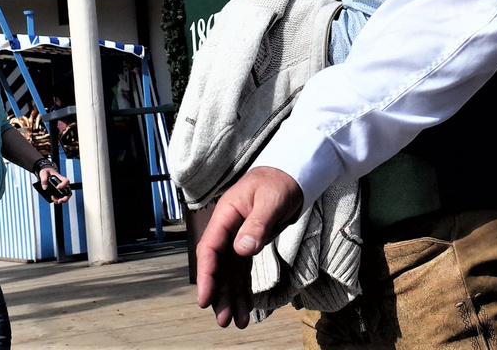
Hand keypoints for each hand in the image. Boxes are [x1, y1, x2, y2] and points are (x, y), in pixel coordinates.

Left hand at [38, 166, 70, 203]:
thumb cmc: (46, 171)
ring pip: (65, 195)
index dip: (63, 185)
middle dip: (66, 197)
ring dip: (62, 200)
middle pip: (68, 191)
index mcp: (60, 178)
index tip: (57, 187)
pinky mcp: (57, 191)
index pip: (66, 181)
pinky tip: (53, 199)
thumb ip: (44, 180)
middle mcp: (62, 183)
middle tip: (60, 200)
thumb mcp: (43, 173)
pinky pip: (60, 197)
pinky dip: (58, 200)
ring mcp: (60, 188)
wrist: (46, 172)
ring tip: (56, 201)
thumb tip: (44, 188)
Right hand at [195, 167, 303, 328]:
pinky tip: (246, 307)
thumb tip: (242, 249)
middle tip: (223, 320)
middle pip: (218, 266)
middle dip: (219, 294)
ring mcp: (237, 237)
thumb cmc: (279, 182)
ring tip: (237, 322)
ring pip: (229, 272)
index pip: (210, 249)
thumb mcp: (271, 200)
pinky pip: (242, 270)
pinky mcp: (249, 243)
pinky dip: (243, 289)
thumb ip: (257, 224)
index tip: (205, 299)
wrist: (291, 175)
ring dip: (231, 296)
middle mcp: (227, 229)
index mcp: (225, 215)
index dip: (206, 275)